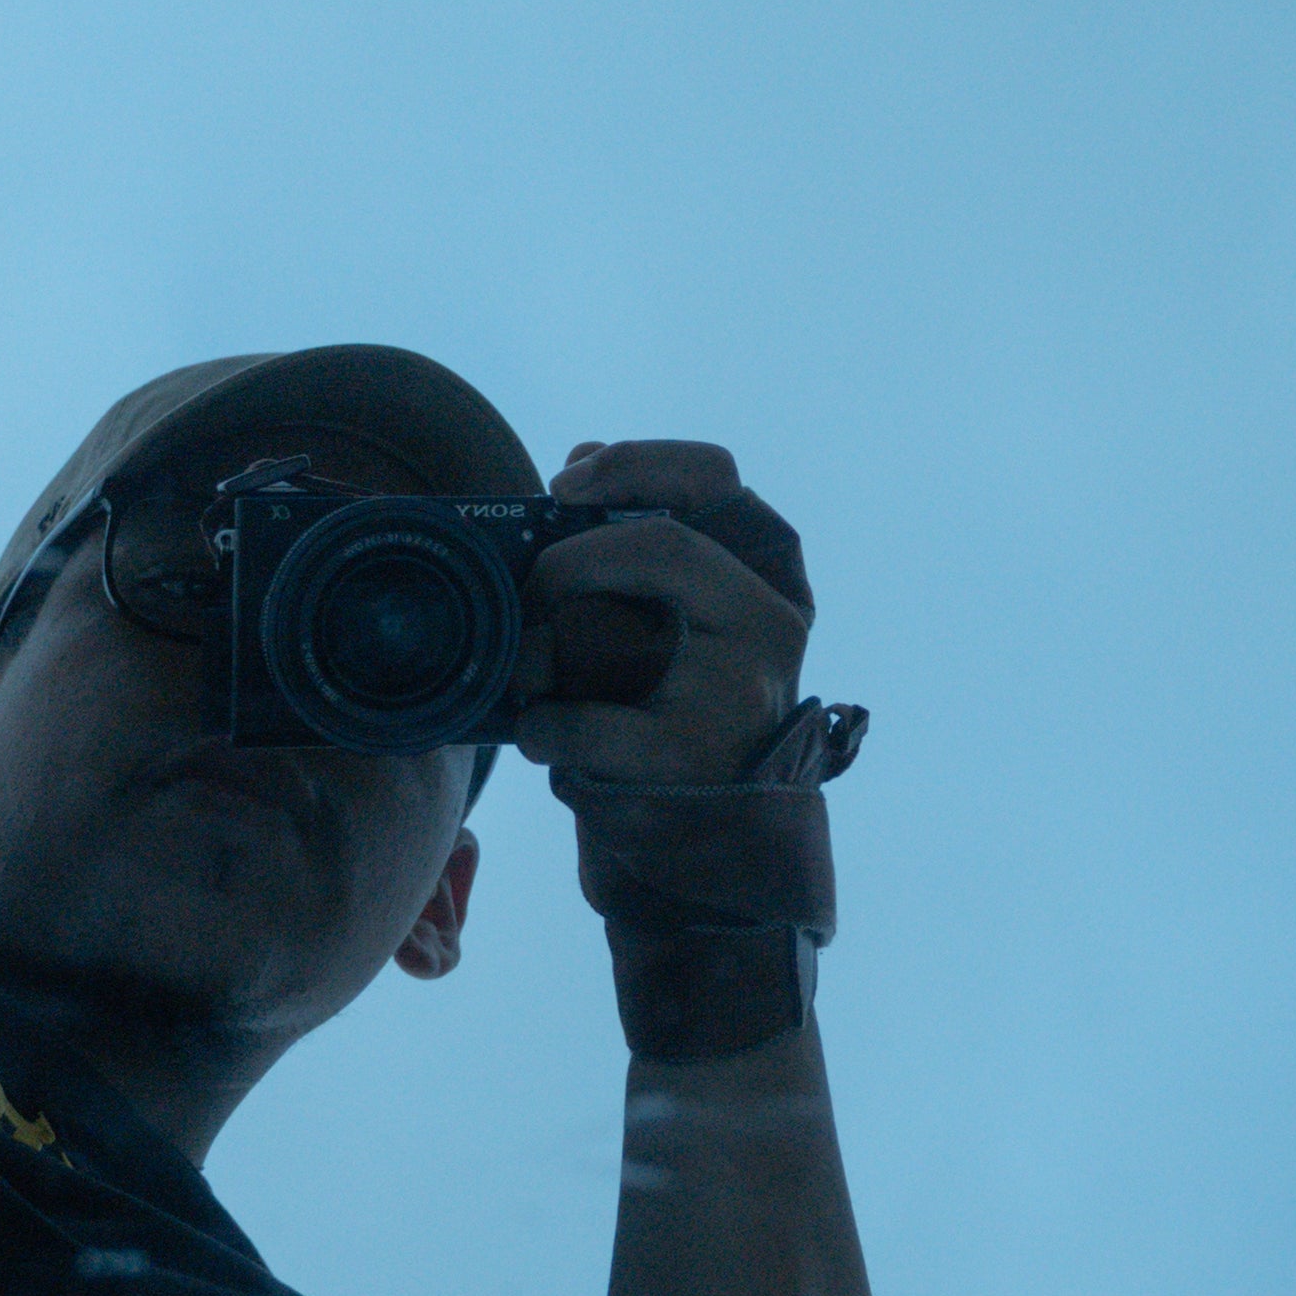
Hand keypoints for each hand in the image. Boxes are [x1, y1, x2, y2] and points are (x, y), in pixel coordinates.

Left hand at [509, 439, 811, 784]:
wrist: (713, 836)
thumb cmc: (678, 707)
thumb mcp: (684, 617)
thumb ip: (644, 542)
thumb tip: (583, 459)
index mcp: (770, 577)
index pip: (716, 479)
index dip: (633, 465)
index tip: (565, 484)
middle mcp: (771, 624)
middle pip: (663, 544)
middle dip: (568, 561)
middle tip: (530, 594)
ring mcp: (737, 692)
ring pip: (619, 629)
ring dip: (539, 648)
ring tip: (524, 672)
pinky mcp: (688, 755)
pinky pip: (583, 721)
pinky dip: (541, 723)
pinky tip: (541, 732)